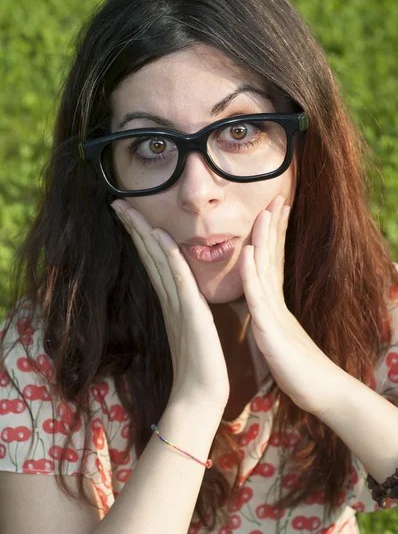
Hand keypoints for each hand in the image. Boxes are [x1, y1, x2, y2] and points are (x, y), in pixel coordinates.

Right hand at [111, 200, 229, 411]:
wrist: (201, 397)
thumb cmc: (200, 367)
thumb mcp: (193, 330)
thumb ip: (186, 310)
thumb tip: (183, 297)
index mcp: (171, 302)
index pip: (153, 262)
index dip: (140, 238)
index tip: (130, 216)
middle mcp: (169, 299)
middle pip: (148, 256)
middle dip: (134, 228)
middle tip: (118, 204)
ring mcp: (177, 304)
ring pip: (157, 260)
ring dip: (143, 233)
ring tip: (128, 211)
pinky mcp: (190, 311)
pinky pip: (177, 276)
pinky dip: (167, 254)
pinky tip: (158, 235)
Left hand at [239, 194, 343, 415]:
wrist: (322, 394)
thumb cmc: (301, 369)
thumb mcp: (280, 336)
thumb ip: (272, 317)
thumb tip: (264, 306)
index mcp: (276, 303)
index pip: (273, 261)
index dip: (273, 235)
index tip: (273, 210)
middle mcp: (276, 302)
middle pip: (272, 256)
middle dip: (273, 225)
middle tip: (275, 197)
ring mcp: (275, 314)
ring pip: (266, 269)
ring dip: (264, 238)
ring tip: (264, 211)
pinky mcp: (272, 330)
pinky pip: (260, 298)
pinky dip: (253, 273)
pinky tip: (249, 252)